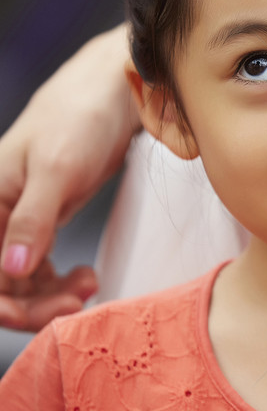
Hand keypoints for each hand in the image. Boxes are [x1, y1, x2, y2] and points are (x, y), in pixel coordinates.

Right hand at [0, 24, 138, 330]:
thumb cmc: (79, 120)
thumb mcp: (56, 170)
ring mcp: (19, 222)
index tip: (42, 314)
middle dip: (34, 304)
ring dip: (51, 295)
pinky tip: (86, 278)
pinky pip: (40, 269)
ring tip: (88, 287)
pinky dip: (60, 281)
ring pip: (20, 281)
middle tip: (77, 304)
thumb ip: (33, 220)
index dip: (5, 303)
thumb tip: (12, 269)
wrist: (111, 96)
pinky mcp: (44, 222)